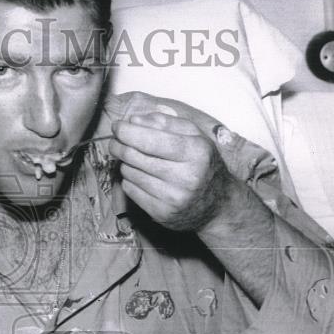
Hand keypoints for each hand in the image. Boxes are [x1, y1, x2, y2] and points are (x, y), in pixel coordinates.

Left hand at [105, 92, 238, 231]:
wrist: (218, 203)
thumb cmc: (202, 163)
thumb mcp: (194, 136)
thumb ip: (166, 122)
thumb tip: (133, 120)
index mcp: (196, 152)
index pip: (150, 140)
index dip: (127, 131)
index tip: (117, 126)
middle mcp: (186, 177)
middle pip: (134, 156)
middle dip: (118, 145)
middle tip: (116, 141)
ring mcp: (173, 198)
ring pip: (129, 172)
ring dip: (125, 162)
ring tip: (135, 159)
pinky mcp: (161, 213)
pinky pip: (130, 190)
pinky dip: (129, 179)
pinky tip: (141, 176)